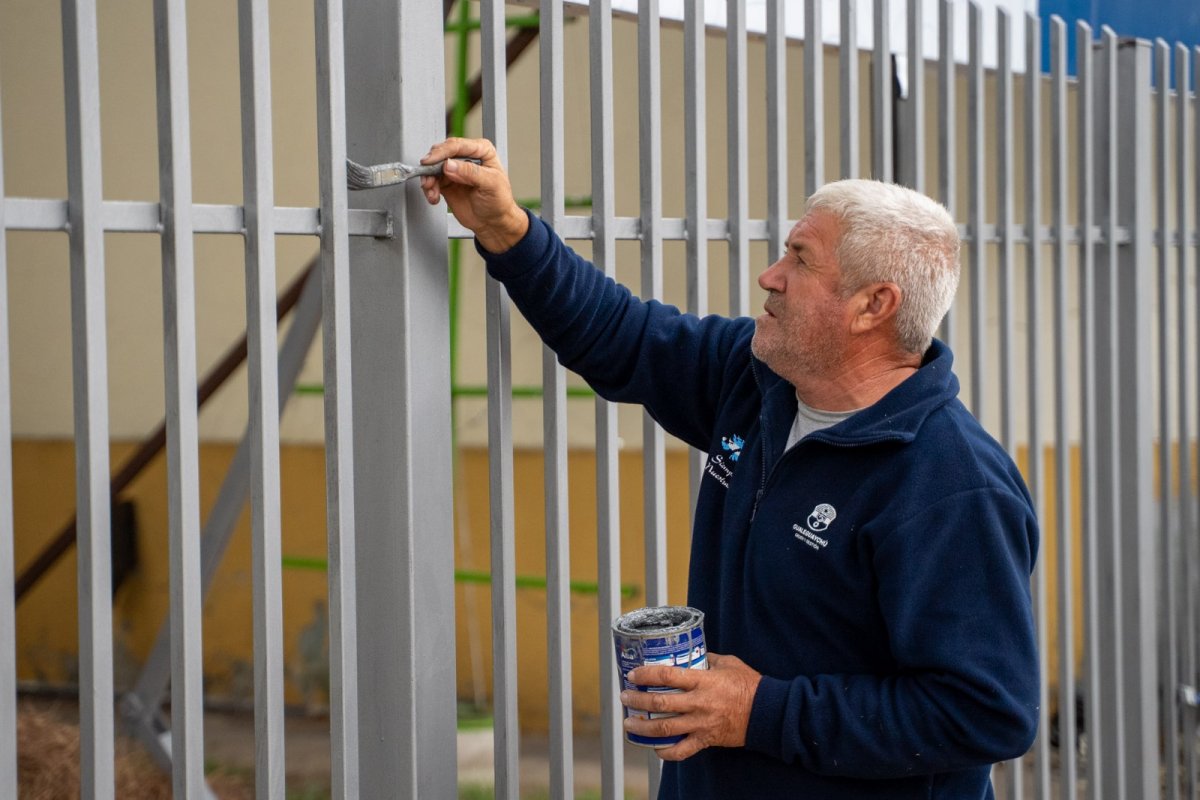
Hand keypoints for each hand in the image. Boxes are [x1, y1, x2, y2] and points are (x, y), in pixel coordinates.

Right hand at [419, 137, 528, 252]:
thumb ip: (470, 172)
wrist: (493, 223)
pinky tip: (434, 196)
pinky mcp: (447, 183)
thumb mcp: (491, 184)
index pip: (458, 146)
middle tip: (429, 178)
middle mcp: (467, 157)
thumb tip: (449, 164)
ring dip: (429, 178)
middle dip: (432, 165)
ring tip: (431, 191)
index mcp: (482, 151)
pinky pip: (432, 180)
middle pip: (442, 153)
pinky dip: (429, 188)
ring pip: (433, 167)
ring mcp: (455, 170)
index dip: (442, 152)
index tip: (431, 161)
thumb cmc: (499, 202)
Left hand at [621, 652, 761, 760]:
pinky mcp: (706, 740)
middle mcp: (699, 703)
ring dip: (643, 727)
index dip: (646, 675)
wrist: (768, 712)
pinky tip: (655, 748)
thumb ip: (708, 659)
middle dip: (638, 701)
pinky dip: (666, 752)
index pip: (667, 676)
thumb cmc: (749, 684)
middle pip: (660, 703)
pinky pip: (682, 750)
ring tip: (629, 723)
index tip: (633, 675)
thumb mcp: (728, 663)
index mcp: (703, 681)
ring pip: (665, 729)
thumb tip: (693, 652)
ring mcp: (701, 723)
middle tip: (625, 697)